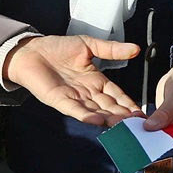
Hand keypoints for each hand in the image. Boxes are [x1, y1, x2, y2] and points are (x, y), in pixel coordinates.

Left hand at [4, 35, 143, 126]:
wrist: (31, 51)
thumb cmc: (57, 48)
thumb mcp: (89, 45)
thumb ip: (111, 49)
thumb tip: (136, 49)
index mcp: (96, 81)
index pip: (117, 95)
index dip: (128, 103)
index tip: (141, 113)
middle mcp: (87, 92)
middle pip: (109, 107)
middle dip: (123, 116)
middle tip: (138, 125)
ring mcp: (74, 98)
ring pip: (95, 111)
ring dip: (109, 119)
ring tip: (123, 126)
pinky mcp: (59, 100)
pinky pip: (75, 110)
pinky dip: (86, 115)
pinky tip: (97, 121)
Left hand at [144, 48, 172, 136]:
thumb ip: (165, 112)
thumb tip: (151, 127)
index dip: (171, 138)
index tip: (152, 137)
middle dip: (161, 137)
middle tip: (143, 132)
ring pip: (171, 138)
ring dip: (157, 134)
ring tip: (143, 128)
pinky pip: (167, 132)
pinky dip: (157, 129)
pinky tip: (146, 125)